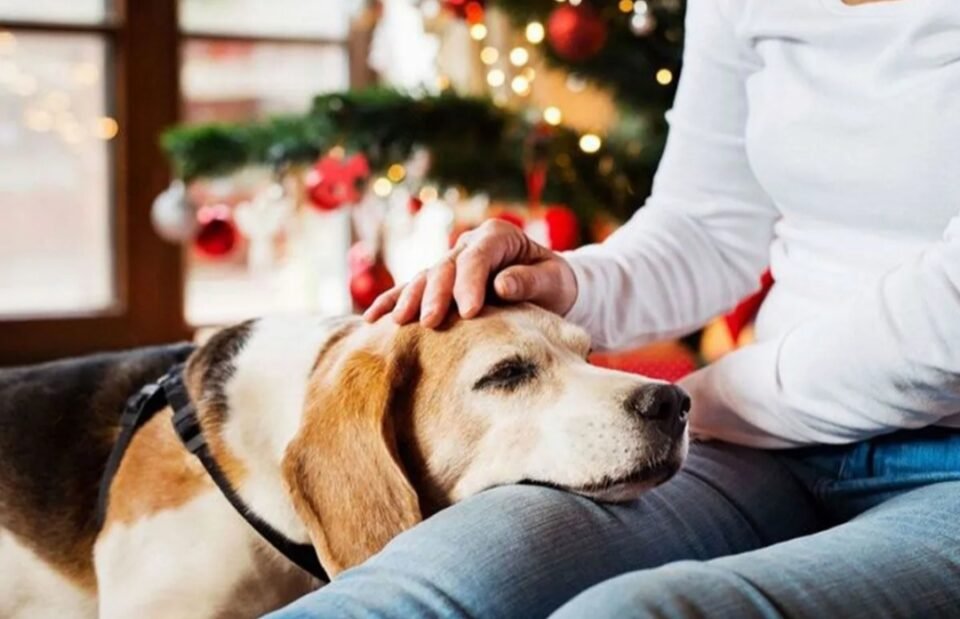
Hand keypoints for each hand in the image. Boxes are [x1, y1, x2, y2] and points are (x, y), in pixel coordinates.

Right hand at [364, 220, 577, 327]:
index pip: (477, 258)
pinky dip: (393, 303)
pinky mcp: (441, 283)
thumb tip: (502, 285)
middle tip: (430, 323)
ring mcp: (452, 263)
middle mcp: (469, 245)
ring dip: (409, 300)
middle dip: (435, 295)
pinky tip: (372, 319)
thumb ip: (530, 281)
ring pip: (425, 278)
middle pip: (446, 267)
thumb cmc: (554, 284)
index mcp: (498, 236)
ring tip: (397, 323)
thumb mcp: (554, 281)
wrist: (549, 289)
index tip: (469, 311)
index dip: (470, 283)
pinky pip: (412, 291)